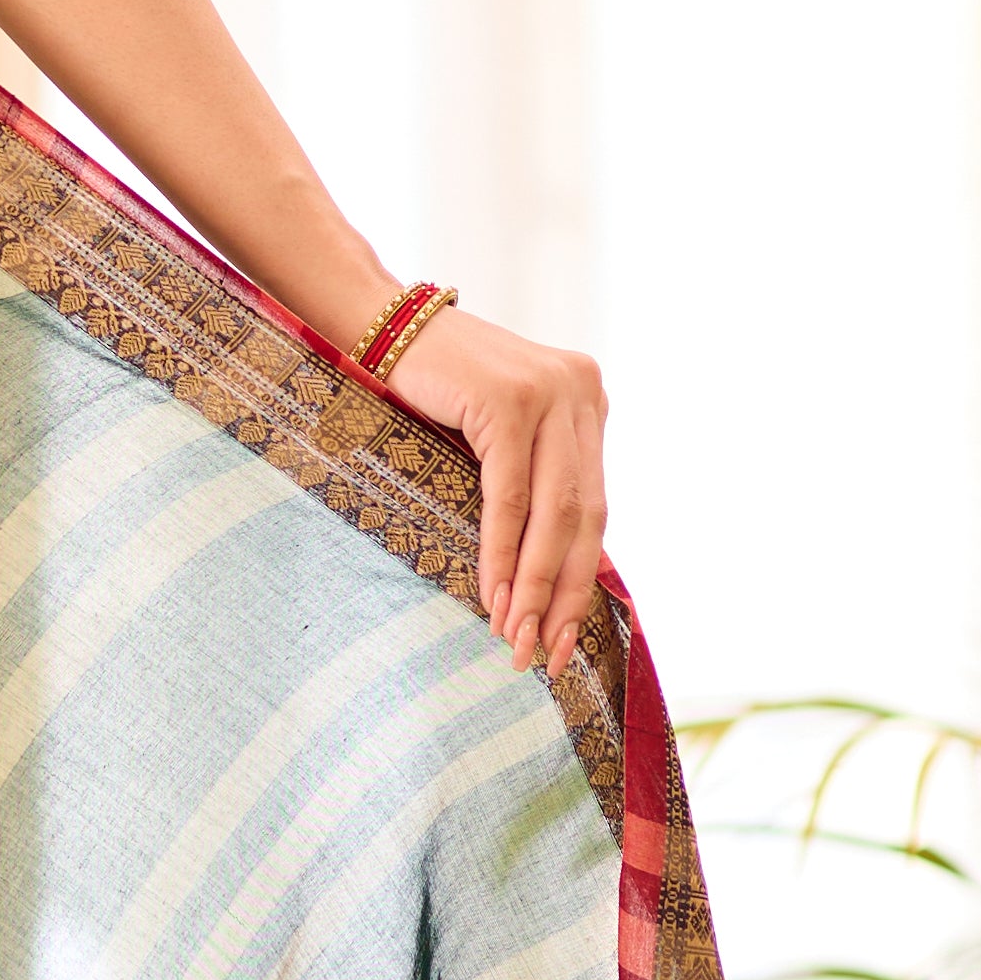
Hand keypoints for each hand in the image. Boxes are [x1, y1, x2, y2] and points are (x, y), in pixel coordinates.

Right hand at [384, 305, 609, 681]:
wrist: (383, 327)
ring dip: (534, 584)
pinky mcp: (510, 402)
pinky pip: (511, 495)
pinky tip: (494, 594)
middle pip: (586, 516)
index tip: (566, 637)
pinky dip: (503, 551)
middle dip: (565, 593)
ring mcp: (551, 393)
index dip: (582, 579)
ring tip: (516, 635)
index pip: (596, 507)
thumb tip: (549, 575)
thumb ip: (534, 479)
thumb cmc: (434, 391)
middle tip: (547, 652)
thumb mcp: (500, 434)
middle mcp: (582, 394)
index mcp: (588, 403)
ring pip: (554, 512)